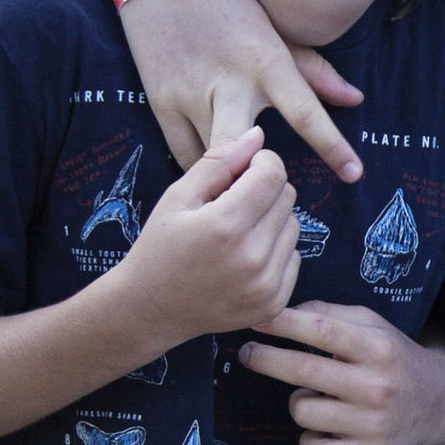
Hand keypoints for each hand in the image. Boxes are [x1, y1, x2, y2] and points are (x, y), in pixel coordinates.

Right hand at [116, 0, 366, 182]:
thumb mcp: (275, 28)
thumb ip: (314, 69)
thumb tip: (354, 99)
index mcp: (265, 61)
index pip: (305, 111)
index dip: (333, 146)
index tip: (355, 174)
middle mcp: (228, 82)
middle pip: (242, 148)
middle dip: (257, 178)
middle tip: (275, 196)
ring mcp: (190, 94)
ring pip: (210, 158)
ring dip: (229, 181)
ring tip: (246, 202)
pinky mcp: (161, 103)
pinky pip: (183, 155)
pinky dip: (202, 173)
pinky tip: (216, 185)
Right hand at [116, 136, 301, 350]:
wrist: (150, 309)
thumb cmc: (159, 247)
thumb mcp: (178, 197)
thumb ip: (219, 163)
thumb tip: (258, 135)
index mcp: (225, 225)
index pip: (273, 174)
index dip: (261, 162)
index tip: (243, 169)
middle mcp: (252, 257)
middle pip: (287, 197)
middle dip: (265, 190)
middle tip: (232, 204)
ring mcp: (266, 285)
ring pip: (294, 226)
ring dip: (272, 220)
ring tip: (237, 232)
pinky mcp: (274, 303)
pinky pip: (294, 257)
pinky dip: (275, 251)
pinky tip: (244, 257)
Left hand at [236, 304, 444, 444]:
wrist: (440, 405)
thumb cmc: (395, 359)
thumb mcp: (374, 326)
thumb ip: (331, 314)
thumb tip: (283, 312)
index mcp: (379, 348)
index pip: (323, 331)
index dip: (283, 324)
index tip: (256, 319)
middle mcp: (377, 386)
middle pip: (303, 372)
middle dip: (265, 359)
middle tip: (247, 352)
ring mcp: (373, 425)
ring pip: (303, 410)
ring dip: (299, 401)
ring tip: (319, 397)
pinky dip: (310, 439)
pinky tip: (324, 429)